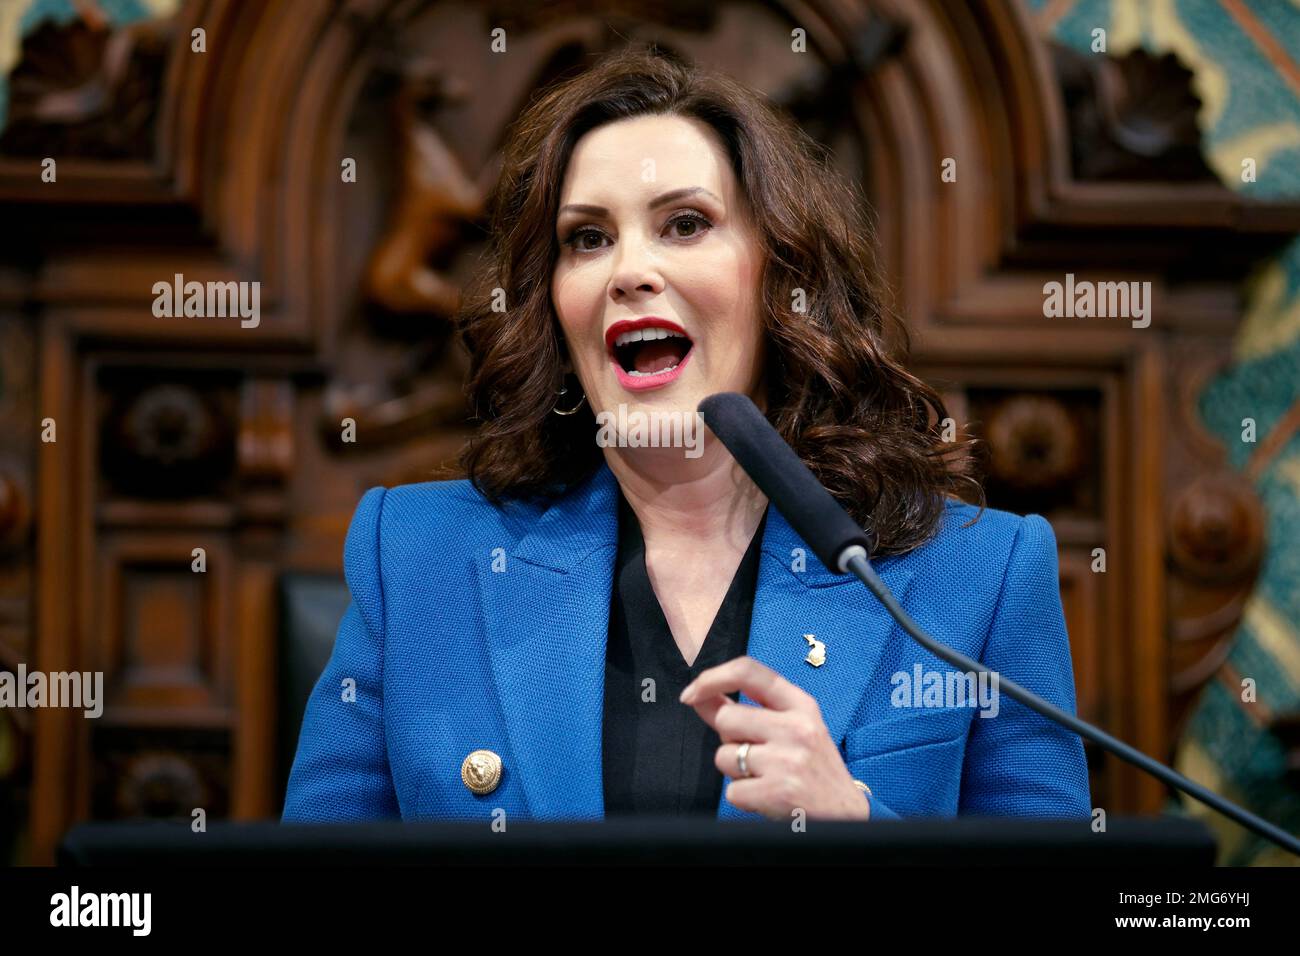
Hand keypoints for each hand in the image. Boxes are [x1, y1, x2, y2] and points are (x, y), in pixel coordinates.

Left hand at [679, 656, 870, 820]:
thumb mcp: (790, 728)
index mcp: (801, 705)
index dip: (711, 678)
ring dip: (735, 771)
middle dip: (729, 739)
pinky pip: (731, 791)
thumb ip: (745, 710)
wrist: (846, 813)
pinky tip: (767, 796)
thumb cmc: (811, 767)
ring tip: (765, 776)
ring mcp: (788, 760)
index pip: (748, 671)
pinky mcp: (779, 792)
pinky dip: (743, 797)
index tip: (691, 693)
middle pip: (726, 718)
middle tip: (756, 754)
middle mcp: (796, 727)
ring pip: (724, 756)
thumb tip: (697, 694)